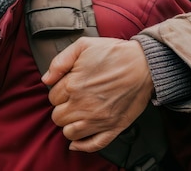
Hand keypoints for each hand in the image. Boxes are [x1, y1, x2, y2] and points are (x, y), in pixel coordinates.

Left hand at [41, 37, 153, 152]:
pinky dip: (82, 145)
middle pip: (57, 117)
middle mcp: (83, 105)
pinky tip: (78, 140)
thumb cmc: (115, 53)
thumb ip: (60, 61)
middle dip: (62, 109)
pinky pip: (92, 145)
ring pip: (69, 133)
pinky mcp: (113, 127)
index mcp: (73, 85)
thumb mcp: (82, 45)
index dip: (58, 92)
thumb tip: (46, 79)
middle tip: (72, 101)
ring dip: (70, 125)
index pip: (52, 98)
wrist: (144, 64)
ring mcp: (98, 119)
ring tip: (77, 114)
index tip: (67, 88)